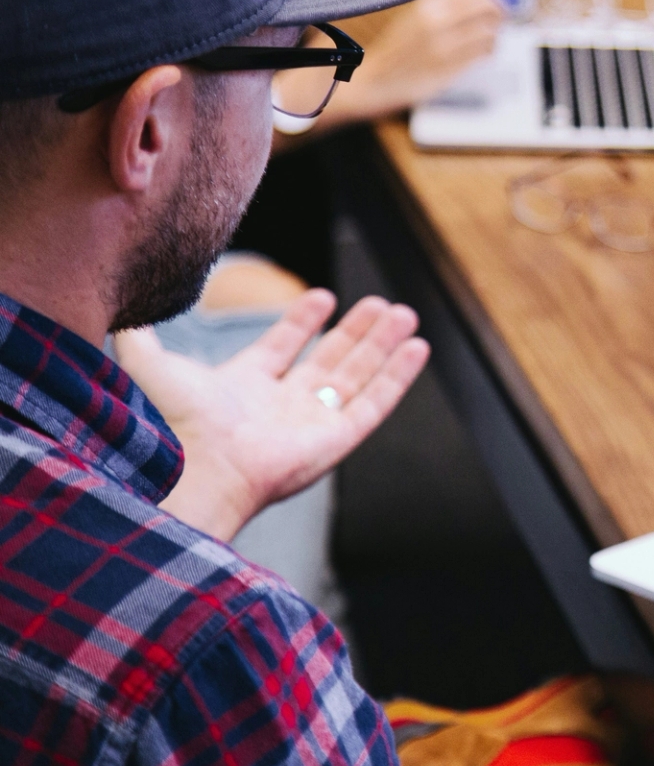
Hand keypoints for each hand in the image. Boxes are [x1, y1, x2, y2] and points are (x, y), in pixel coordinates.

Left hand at [114, 291, 428, 541]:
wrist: (193, 468)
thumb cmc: (169, 424)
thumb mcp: (151, 365)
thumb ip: (142, 336)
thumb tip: (126, 307)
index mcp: (241, 390)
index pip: (281, 351)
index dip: (301, 323)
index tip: (323, 297)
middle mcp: (280, 408)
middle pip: (329, 362)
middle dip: (356, 332)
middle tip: (379, 304)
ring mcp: (311, 425)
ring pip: (357, 378)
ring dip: (382, 345)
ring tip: (403, 314)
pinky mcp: (336, 441)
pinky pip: (375, 404)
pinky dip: (398, 376)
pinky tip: (416, 347)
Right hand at [274, 0, 503, 131]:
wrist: (373, 79)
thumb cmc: (395, 48)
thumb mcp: (414, 16)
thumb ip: (443, 4)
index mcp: (426, 6)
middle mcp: (437, 23)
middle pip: (486, 8)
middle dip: (497, 11)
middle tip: (498, 16)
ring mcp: (445, 48)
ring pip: (489, 32)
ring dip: (495, 32)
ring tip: (490, 35)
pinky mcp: (450, 69)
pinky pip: (482, 54)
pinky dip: (489, 49)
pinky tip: (484, 51)